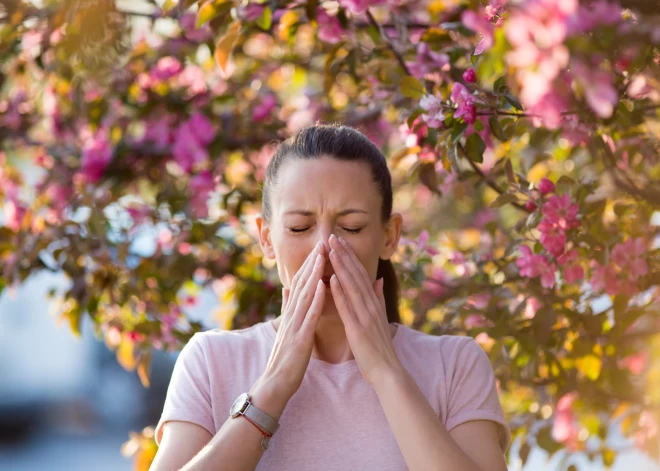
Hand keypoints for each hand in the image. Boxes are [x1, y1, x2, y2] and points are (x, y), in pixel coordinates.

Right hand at [263, 241, 326, 397]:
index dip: (310, 265)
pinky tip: (323, 285)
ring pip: (305, 295)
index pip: (301, 284)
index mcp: (291, 313)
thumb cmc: (284, 358)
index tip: (319, 247)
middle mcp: (291, 315)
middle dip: (312, 262)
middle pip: (302, 284)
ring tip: (322, 256)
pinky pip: (309, 315)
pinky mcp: (300, 338)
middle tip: (322, 242)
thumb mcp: (286, 328)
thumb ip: (287, 308)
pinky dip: (316, 299)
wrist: (275, 384)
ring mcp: (294, 326)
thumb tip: (287, 288)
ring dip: (314, 274)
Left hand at [327, 234, 403, 386]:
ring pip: (351, 286)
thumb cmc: (379, 347)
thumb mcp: (380, 318)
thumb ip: (378, 298)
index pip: (360, 274)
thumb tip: (377, 280)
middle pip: (355, 275)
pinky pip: (347, 307)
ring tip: (331, 249)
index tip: (339, 241)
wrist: (387, 372)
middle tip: (332, 236)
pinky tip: (331, 279)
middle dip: (343, 254)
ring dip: (340, 266)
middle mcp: (370, 305)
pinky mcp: (358, 329)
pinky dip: (339, 292)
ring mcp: (365, 316)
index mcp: (373, 303)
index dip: (349, 256)